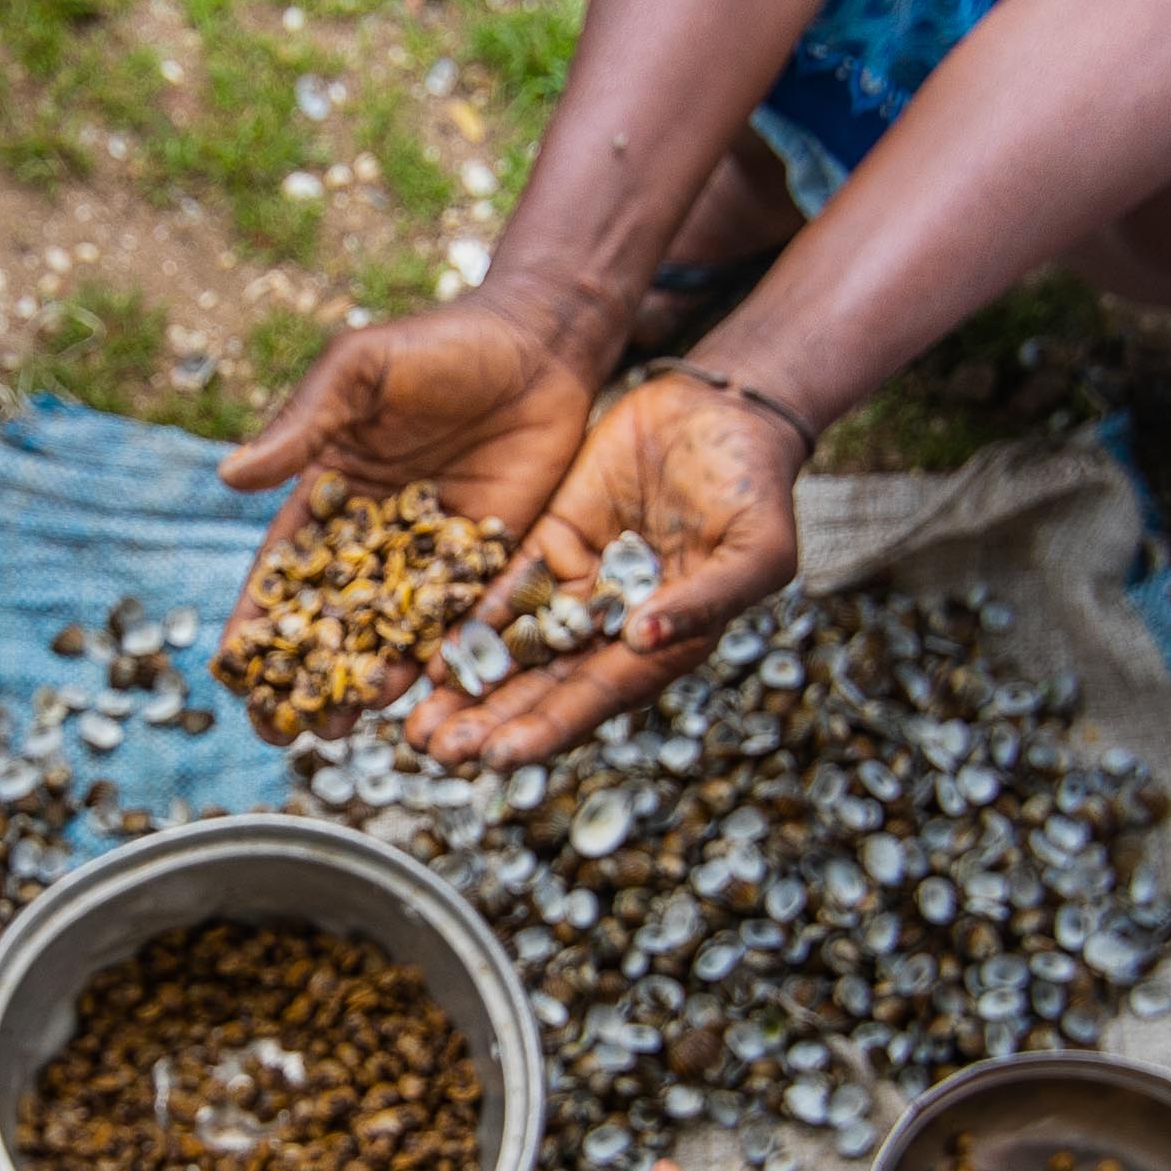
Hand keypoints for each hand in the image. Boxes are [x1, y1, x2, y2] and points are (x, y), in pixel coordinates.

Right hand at [209, 298, 605, 712]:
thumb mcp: (360, 371)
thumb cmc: (438, 345)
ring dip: (364, 684)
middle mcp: (374, 539)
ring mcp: (431, 559)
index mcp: (326, 495)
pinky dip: (437, 664)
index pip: (281, 572)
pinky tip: (421, 702)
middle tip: (281, 730)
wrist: (539, 344)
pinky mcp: (487, 565)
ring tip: (342, 733)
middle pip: (329, 622)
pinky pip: (458, 624)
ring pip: (390, 636)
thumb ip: (303, 424)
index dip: (257, 622)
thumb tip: (231, 474)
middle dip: (303, 676)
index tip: (233, 672)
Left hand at [400, 369, 807, 766]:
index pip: (597, 696)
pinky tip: (425, 656)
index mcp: (666, 644)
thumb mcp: (754, 550)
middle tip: (433, 750)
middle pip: (543, 687)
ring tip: (415, 724)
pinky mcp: (552, 543)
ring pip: (514, 649)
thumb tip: (644, 640)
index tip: (498, 758)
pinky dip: (467, 623)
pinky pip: (503, 590)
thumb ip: (705, 600)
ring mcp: (578, 586)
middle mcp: (614, 629)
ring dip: (468, 688)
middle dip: (489, 722)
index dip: (547, 728)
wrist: (724, 413)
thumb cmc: (755, 488)